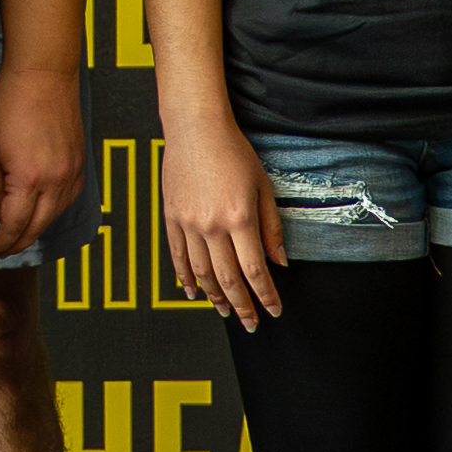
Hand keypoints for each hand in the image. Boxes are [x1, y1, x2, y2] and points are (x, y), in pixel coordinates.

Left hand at [0, 61, 86, 261]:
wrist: (44, 73)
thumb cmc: (10, 103)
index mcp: (29, 178)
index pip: (16, 226)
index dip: (2, 243)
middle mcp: (56, 180)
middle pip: (38, 228)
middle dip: (18, 243)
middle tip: (2, 250)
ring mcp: (72, 173)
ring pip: (54, 216)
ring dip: (36, 227)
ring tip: (17, 232)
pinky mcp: (80, 164)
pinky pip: (67, 199)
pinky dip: (52, 210)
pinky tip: (39, 209)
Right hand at [158, 110, 283, 327]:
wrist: (195, 128)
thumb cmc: (233, 151)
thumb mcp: (262, 187)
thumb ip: (271, 227)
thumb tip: (279, 262)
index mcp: (239, 218)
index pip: (256, 271)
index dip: (266, 296)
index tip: (274, 310)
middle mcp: (212, 225)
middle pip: (229, 279)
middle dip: (243, 306)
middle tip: (251, 323)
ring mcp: (189, 223)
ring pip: (202, 273)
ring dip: (215, 297)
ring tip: (225, 311)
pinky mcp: (171, 217)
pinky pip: (178, 256)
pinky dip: (185, 277)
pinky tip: (193, 292)